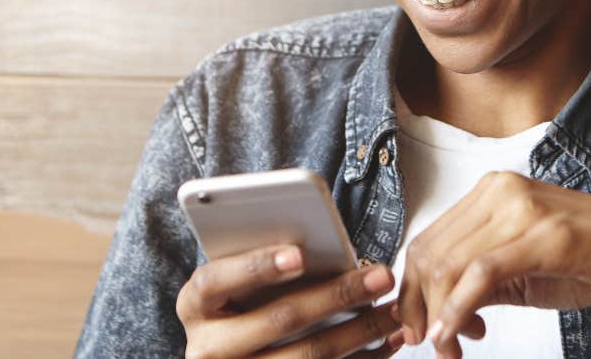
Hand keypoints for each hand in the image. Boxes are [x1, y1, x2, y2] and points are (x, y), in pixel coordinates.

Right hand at [175, 243, 404, 357]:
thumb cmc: (239, 306)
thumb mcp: (237, 285)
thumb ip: (265, 264)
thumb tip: (323, 244)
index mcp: (195, 304)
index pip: (216, 280)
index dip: (257, 266)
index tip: (300, 255)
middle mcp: (208, 347)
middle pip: (279, 319)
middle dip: (338, 295)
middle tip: (381, 275)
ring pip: (308, 356)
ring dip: (361, 331)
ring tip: (395, 309)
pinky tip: (387, 341)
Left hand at [396, 171, 590, 356]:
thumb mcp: (523, 270)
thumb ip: (479, 280)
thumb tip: (434, 311)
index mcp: (492, 191)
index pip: (428, 240)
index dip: (413, 290)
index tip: (423, 328)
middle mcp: (501, 189)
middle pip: (429, 253)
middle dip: (420, 307)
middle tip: (435, 345)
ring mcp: (524, 207)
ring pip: (449, 264)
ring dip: (439, 316)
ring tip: (451, 347)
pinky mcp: (546, 234)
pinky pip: (482, 273)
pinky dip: (458, 310)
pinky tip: (456, 335)